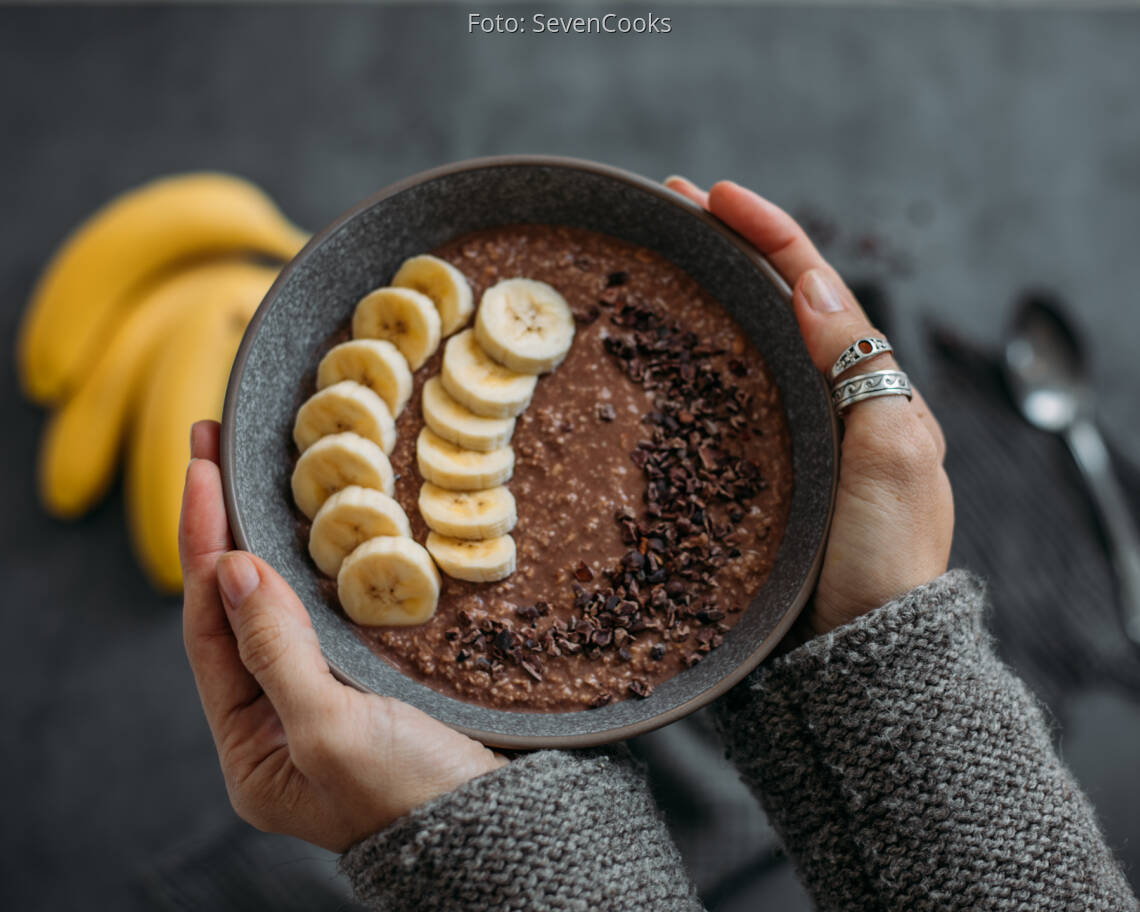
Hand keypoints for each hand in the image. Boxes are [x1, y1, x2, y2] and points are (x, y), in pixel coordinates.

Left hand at [179, 420, 503, 851]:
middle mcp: (279, 721)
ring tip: (253, 473)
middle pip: (237, 610)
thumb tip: (232, 568)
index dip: (201, 543)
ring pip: (286, 606)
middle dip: (223, 529)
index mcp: (252, 747)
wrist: (505, 828)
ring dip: (270, 540)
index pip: (207, 627)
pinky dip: (325, 566)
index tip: (202, 467)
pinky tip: (324, 528)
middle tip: (212, 448)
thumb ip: (274, 651)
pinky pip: (334, 613)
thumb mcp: (330, 729)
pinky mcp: (378, 683)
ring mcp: (329, 699)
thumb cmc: (411, 795)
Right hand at [665, 178, 952, 634]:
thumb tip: (813, 287)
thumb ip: (862, 373)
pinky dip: (696, 361)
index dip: (770, 235)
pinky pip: (727, 400)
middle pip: (781, 303)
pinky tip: (663, 354)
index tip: (715, 197)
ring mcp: (793, 436)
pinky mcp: (758, 472)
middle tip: (674, 208)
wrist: (857, 654)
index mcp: (873, 389)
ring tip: (664, 258)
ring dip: (712, 294)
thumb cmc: (882, 564)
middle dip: (732, 248)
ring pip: (750, 345)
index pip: (820, 288)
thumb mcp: (890, 460)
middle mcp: (834, 402)